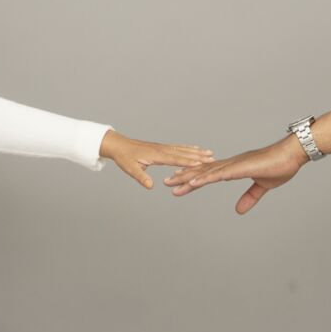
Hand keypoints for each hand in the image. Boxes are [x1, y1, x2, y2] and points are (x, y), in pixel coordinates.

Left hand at [99, 130, 213, 189]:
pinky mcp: (162, 147)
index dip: (188, 162)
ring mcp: (163, 147)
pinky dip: (188, 148)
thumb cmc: (124, 157)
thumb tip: (150, 186)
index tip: (200, 163)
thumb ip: (141, 177)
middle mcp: (162, 150)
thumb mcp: (131, 169)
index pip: (175, 159)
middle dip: (198, 155)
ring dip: (196, 151)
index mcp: (156, 155)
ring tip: (209, 152)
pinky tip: (195, 148)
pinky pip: (178, 147)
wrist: (119, 145)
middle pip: (183, 153)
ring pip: (183, 149)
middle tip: (212, 157)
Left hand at [164, 135, 307, 213]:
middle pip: (202, 171)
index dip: (194, 178)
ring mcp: (234, 165)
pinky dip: (204, 178)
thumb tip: (238, 211)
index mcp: (234, 168)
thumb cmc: (280, 166)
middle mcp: (230, 164)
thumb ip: (249, 198)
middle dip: (184, 177)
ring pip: (206, 172)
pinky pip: (218, 174)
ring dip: (188, 178)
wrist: (292, 154)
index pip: (209, 174)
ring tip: (172, 183)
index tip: (180, 182)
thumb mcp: (262, 187)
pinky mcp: (240, 168)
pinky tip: (193, 182)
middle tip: (167, 182)